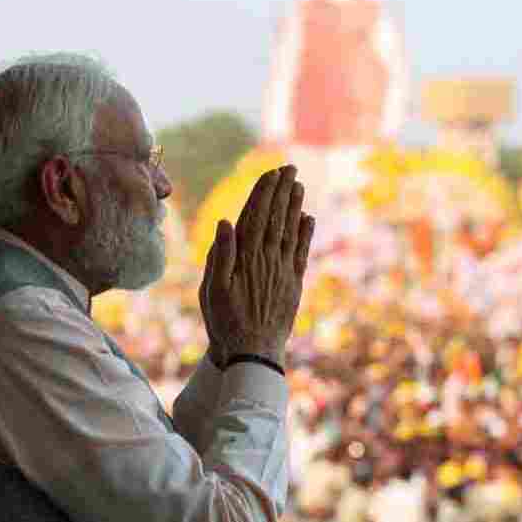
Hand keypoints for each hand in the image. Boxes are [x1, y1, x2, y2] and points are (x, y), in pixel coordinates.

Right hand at [200, 165, 314, 369]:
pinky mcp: (294, 284)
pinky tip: (309, 218)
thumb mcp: (212, 289)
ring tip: (299, 185)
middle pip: (277, 218)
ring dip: (295, 206)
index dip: (264, 193)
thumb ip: (220, 255)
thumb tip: (225, 222)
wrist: (253, 353)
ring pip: (291, 231)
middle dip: (283, 191)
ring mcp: (284, 271)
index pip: (256, 216)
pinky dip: (306, 234)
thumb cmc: (225, 322)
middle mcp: (268, 260)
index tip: (270, 173)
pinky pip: (302, 253)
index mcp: (246, 258)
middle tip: (290, 168)